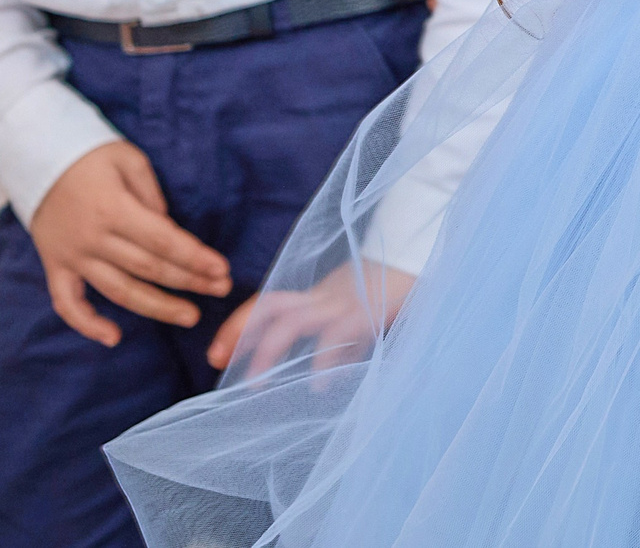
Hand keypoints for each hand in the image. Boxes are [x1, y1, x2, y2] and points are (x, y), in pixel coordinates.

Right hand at [26, 141, 232, 345]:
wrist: (35, 157)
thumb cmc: (91, 155)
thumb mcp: (129, 160)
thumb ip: (152, 195)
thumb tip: (168, 229)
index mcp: (113, 209)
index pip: (163, 241)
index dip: (195, 257)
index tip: (222, 269)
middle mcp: (93, 239)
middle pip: (148, 268)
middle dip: (189, 281)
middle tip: (221, 289)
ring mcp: (71, 257)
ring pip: (118, 291)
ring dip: (156, 307)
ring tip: (190, 315)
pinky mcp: (55, 266)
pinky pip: (67, 304)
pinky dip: (87, 324)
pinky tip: (113, 338)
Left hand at [212, 261, 415, 379]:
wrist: (424, 253)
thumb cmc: (397, 284)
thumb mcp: (363, 313)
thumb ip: (344, 343)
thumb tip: (325, 377)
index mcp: (321, 294)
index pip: (269, 304)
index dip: (239, 327)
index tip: (217, 353)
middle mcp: (324, 296)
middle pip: (269, 307)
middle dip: (238, 333)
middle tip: (215, 362)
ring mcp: (342, 302)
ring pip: (292, 320)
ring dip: (268, 351)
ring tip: (256, 383)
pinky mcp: (364, 312)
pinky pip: (335, 336)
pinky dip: (322, 361)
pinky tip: (316, 386)